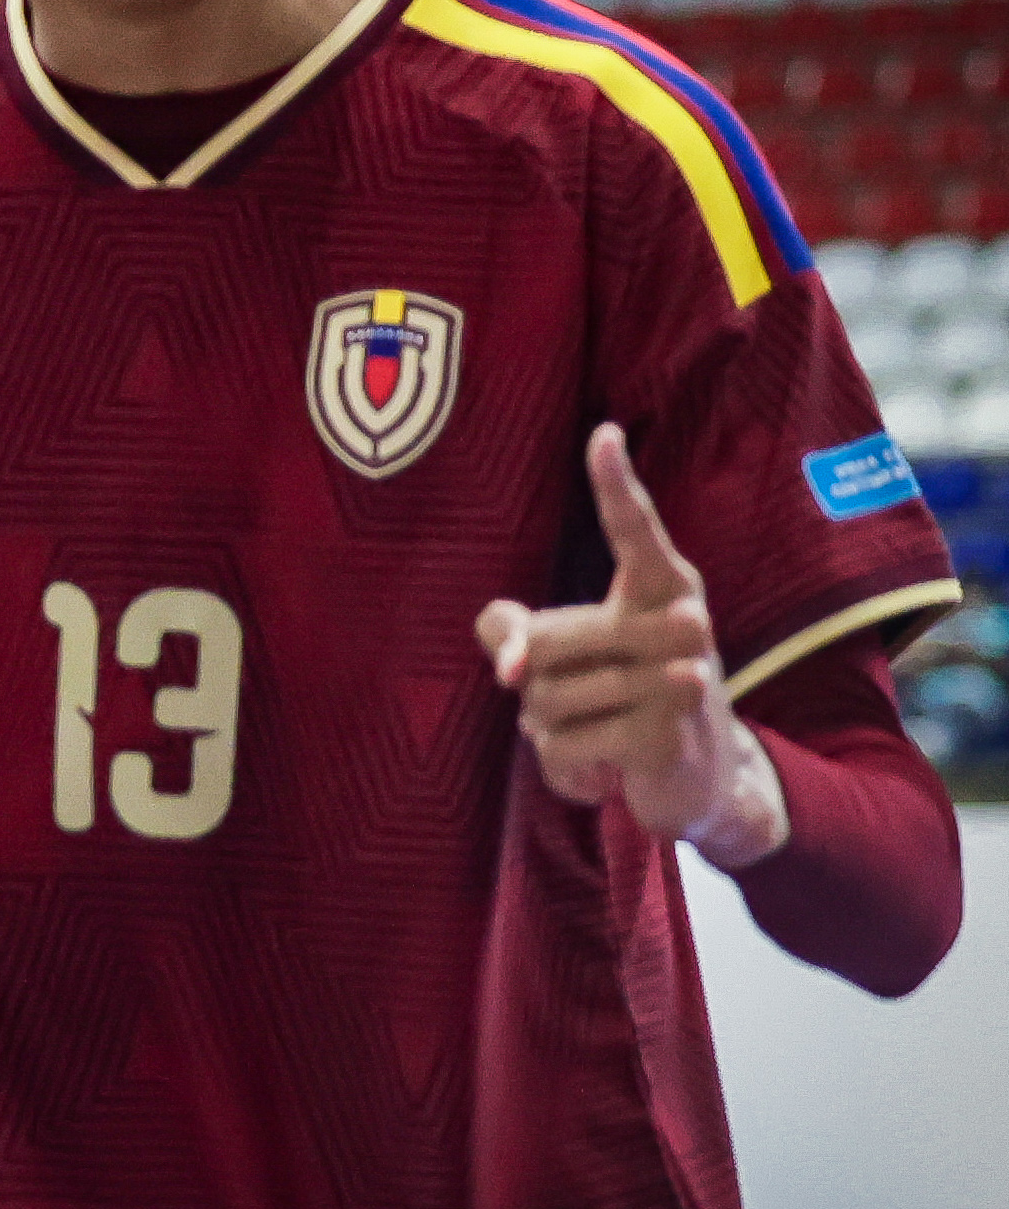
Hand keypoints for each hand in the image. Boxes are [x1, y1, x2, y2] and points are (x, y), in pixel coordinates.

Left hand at [475, 423, 785, 864]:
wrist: (696, 774)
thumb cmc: (621, 691)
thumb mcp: (564, 652)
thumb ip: (513, 634)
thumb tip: (511, 665)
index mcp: (660, 586)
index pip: (635, 530)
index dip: (616, 486)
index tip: (604, 435)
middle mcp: (682, 622)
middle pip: (544, 639)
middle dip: (535, 676)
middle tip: (577, 689)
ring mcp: (683, 681)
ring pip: (545, 696)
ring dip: (546, 722)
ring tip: (594, 724)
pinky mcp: (668, 738)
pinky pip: (563, 745)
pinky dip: (564, 761)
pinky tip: (604, 762)